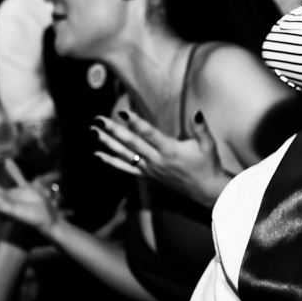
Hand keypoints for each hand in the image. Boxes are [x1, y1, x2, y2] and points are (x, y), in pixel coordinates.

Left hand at [92, 111, 232, 206]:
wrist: (204, 189)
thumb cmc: (207, 164)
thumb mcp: (208, 144)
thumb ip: (201, 127)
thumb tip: (196, 111)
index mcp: (171, 150)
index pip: (150, 134)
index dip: (136, 122)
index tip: (123, 111)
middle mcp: (157, 160)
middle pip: (132, 143)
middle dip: (114, 130)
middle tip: (99, 120)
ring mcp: (150, 169)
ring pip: (125, 155)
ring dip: (108, 143)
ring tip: (93, 131)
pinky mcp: (148, 175)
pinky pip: (126, 168)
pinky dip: (111, 162)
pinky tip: (98, 154)